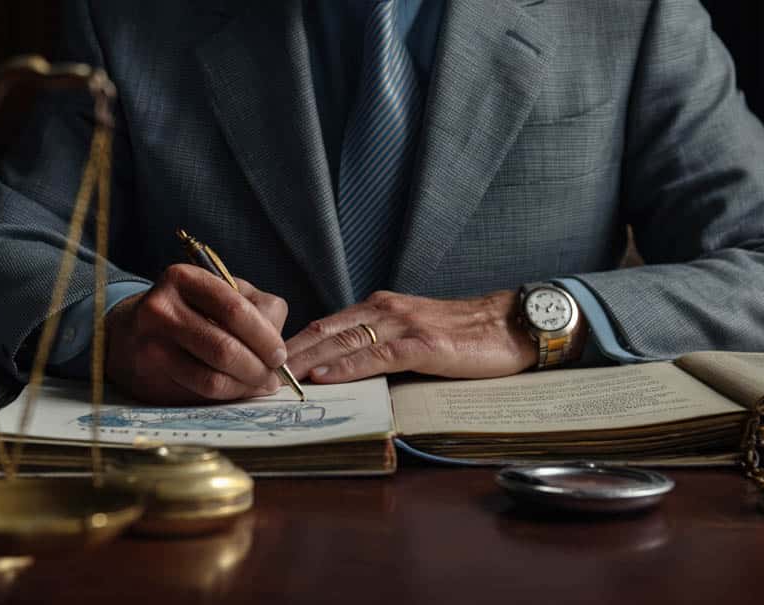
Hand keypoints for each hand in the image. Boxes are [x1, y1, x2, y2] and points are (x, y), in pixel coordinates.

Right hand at [104, 264, 288, 402]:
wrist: (132, 330)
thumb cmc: (192, 311)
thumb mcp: (223, 295)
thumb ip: (256, 312)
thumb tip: (279, 353)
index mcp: (186, 278)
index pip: (235, 309)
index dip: (265, 337)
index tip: (279, 355)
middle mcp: (162, 306)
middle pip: (225, 347)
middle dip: (258, 367)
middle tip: (272, 377)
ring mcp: (151, 341)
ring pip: (213, 375)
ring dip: (245, 385)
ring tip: (259, 385)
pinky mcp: (150, 371)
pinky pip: (199, 390)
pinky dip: (227, 393)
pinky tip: (237, 389)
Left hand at [285, 290, 537, 383]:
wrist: (511, 324)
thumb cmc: (464, 335)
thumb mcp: (414, 334)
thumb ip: (380, 344)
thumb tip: (342, 370)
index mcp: (380, 307)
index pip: (324, 325)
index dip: (290, 345)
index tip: (261, 363)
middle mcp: (385, 309)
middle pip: (323, 331)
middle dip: (285, 354)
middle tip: (252, 374)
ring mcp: (404, 325)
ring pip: (342, 341)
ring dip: (305, 362)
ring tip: (274, 379)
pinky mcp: (424, 344)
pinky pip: (377, 355)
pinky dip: (346, 366)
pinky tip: (324, 377)